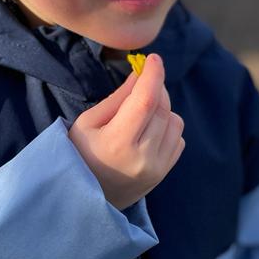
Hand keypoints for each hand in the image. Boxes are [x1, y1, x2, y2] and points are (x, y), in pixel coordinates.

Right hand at [68, 53, 184, 209]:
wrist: (84, 199)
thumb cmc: (79, 155)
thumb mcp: (87, 123)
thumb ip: (117, 98)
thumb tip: (140, 75)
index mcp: (118, 142)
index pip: (146, 101)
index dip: (153, 75)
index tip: (153, 58)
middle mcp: (143, 157)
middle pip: (163, 108)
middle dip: (156, 87)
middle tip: (142, 82)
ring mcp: (157, 168)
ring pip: (175, 121)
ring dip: (163, 108)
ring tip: (141, 112)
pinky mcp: (164, 173)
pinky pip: (178, 138)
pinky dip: (167, 127)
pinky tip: (148, 131)